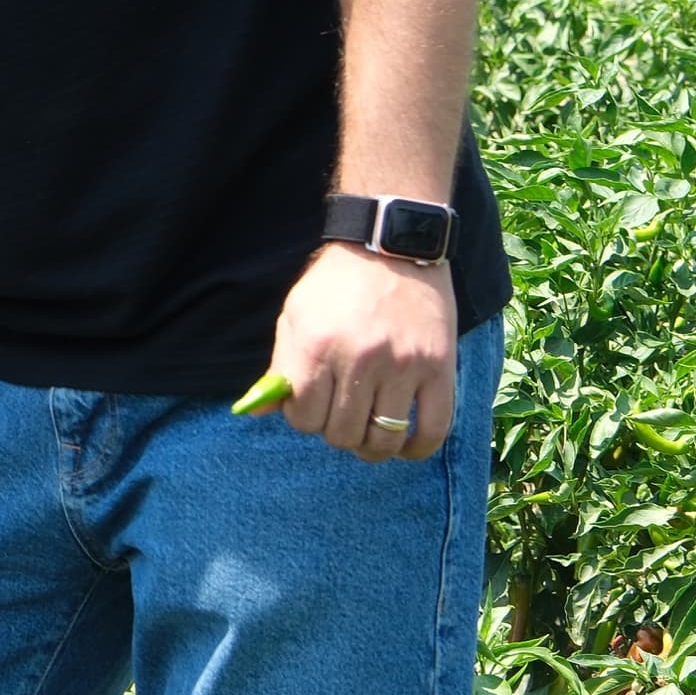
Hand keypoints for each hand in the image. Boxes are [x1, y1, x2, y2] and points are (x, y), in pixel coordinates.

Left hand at [265, 241, 458, 459]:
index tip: (313, 405)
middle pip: (343, 433)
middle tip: (342, 415)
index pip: (304, 418)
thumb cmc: (335, 284)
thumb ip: (279, 367)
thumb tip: (256, 412)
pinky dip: (417, 448)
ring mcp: (403, 366)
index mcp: (317, 347)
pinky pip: (433, 430)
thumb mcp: (294, 315)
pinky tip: (406, 446)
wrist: (390, 246)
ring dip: (372, 446)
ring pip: (384, 439)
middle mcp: (359, 360)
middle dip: (336, 432)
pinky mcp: (440, 369)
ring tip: (370, 434)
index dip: (305, 418)